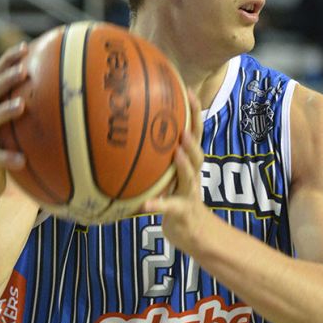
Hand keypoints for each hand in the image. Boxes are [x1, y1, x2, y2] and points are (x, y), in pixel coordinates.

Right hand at [0, 40, 29, 207]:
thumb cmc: (5, 154)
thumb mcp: (17, 132)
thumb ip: (31, 115)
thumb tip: (66, 101)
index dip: (7, 60)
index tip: (26, 47)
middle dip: (5, 79)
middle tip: (25, 70)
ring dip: (5, 111)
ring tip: (22, 106)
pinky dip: (8, 158)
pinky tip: (22, 160)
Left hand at [143, 91, 208, 250]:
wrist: (193, 233)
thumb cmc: (175, 199)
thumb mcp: (166, 176)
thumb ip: (154, 157)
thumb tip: (125, 133)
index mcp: (188, 163)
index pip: (194, 133)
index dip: (194, 112)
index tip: (188, 90)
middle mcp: (192, 175)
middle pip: (198, 151)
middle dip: (193, 135)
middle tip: (183, 122)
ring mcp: (189, 193)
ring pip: (191, 176)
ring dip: (184, 164)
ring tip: (177, 153)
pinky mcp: (182, 212)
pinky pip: (169, 207)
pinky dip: (158, 205)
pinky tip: (145, 205)